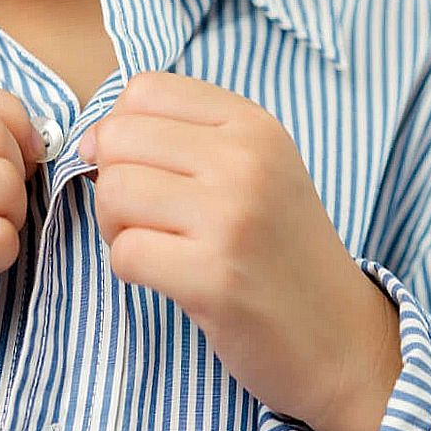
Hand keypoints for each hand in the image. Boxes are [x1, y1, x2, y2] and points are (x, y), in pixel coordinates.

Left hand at [77, 71, 401, 430]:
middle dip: (112, 181)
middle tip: (148, 217)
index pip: (144, 90)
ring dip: (117, 227)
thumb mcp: (251, 172)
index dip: (121, 130)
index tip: (141, 168)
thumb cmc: (279, 254)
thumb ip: (177, 141)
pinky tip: (169, 277)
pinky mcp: (214, 277)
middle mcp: (246, 161)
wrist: (341, 339)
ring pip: (114, 192)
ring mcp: (232, 218)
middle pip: (118, 138)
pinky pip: (125, 253)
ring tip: (159, 246)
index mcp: (254, 126)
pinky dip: (131, 270)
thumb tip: (90, 140)